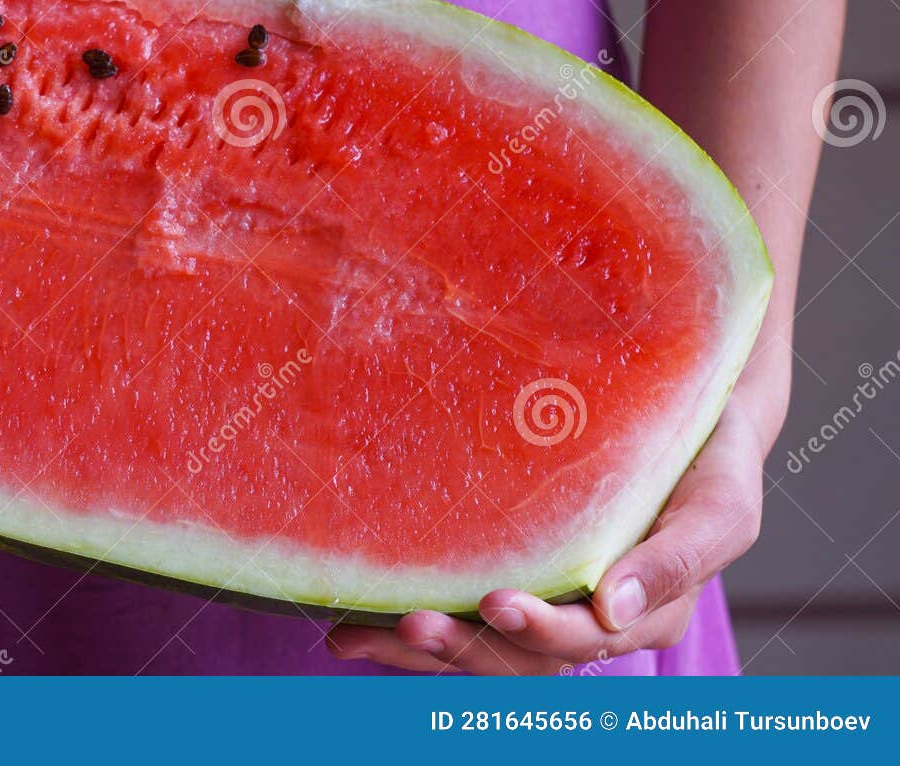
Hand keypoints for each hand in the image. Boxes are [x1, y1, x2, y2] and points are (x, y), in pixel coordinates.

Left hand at [328, 391, 778, 673]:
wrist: (688, 415)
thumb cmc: (708, 459)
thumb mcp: (719, 506)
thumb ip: (679, 559)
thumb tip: (613, 610)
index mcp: (640, 613)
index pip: (583, 641)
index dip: (540, 630)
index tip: (495, 603)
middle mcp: (586, 619)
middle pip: (518, 656)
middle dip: (462, 648)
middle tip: (409, 623)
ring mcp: (543, 600)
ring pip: (477, 647)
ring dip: (417, 650)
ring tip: (354, 637)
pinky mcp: (506, 575)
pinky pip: (455, 615)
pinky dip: (400, 626)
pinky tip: (350, 622)